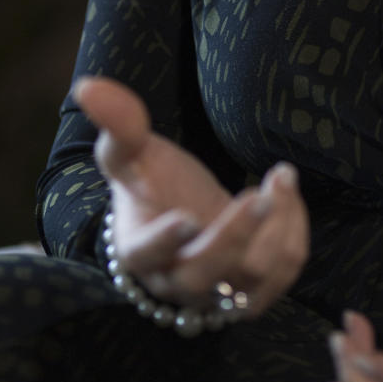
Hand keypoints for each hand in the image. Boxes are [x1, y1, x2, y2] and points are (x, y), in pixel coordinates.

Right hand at [73, 75, 308, 315]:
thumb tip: (89, 86)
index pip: (146, 254)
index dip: (164, 240)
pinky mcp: (251, 293)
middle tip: (258, 194)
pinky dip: (293, 234)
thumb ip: (118, 124)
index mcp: (138, 249)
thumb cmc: (149, 184)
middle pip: (204, 274)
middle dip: (235, 236)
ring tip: (280, 177)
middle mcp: (176, 281)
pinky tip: (287, 195)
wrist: (178, 220)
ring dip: (275, 229)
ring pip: (252, 280)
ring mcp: (216, 295)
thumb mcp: (131, 152)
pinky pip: (283, 276)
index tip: (185, 216)